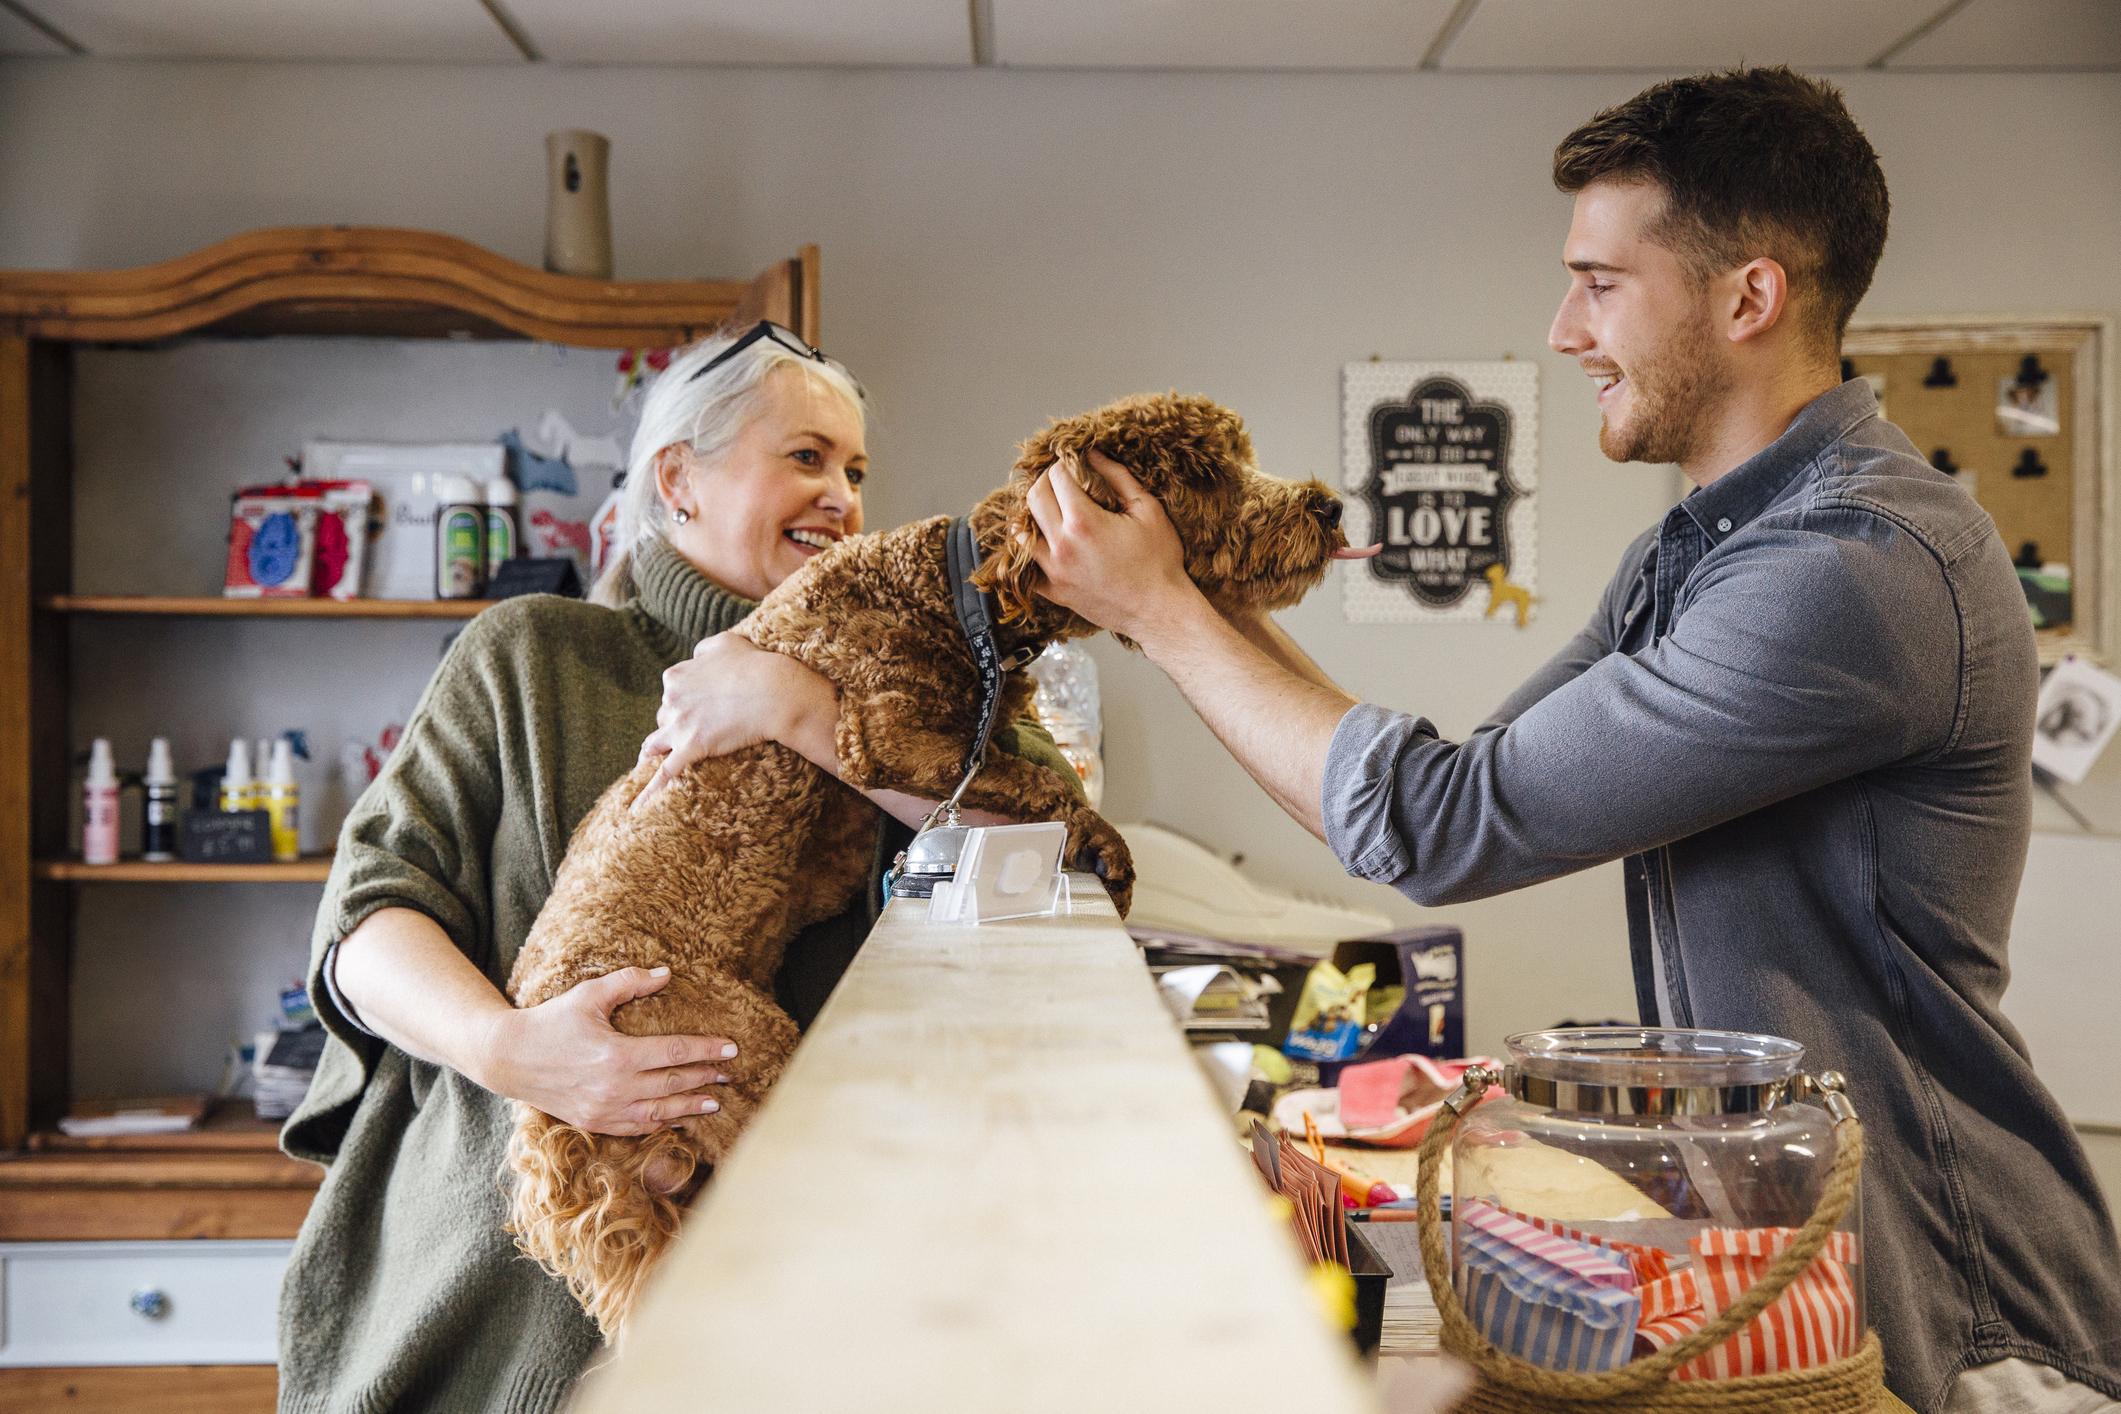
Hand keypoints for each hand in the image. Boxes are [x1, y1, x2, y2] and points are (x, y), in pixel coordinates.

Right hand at [479, 967, 736, 1135]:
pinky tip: (677, 1117)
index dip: (706, 1050)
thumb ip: (629, 983)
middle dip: (706, 1077)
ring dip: (690, 1106)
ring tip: (714, 1101)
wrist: (508, 1058)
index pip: (675, 1053)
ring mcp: (604, 1110)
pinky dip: (661, 1122)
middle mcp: (614, 1087)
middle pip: (673, 1084)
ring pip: (660, 1111)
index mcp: (617, 1055)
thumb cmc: (551, 1021)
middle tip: (730, 1073)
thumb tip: (666, 974)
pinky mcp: (593, 1123)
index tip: (731, 1048)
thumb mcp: (589, 995)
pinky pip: (637, 1127)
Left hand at [632, 632, 835, 811]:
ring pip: (657, 744)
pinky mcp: (691, 748)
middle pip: (664, 718)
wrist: (774, 691)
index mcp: (676, 676)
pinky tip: (638, 809)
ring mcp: (679, 726)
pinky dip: (649, 792)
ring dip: (655, 753)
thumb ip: (704, 650)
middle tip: (697, 731)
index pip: (671, 692)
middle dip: (676, 725)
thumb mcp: (726, 642)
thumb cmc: (755, 665)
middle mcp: (671, 700)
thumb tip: (696, 657)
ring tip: (647, 764)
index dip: (685, 701)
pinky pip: (665, 774)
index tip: (699, 706)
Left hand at [1024, 450, 1201, 642]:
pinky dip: (1032, 550)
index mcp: (1084, 522)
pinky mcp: (1055, 592)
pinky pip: (1028, 567)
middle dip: (1046, 482)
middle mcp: (1061, 546)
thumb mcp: (1147, 509)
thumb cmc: (1160, 562)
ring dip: (1033, 514)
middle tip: (1062, 481)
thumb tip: (1094, 453)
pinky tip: (1046, 542)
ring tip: (1052, 509)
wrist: (1160, 612)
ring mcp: (1054, 572)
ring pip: (1022, 532)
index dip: (1064, 464)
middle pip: (1034, 498)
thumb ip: (1118, 477)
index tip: (1073, 463)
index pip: (1056, 477)